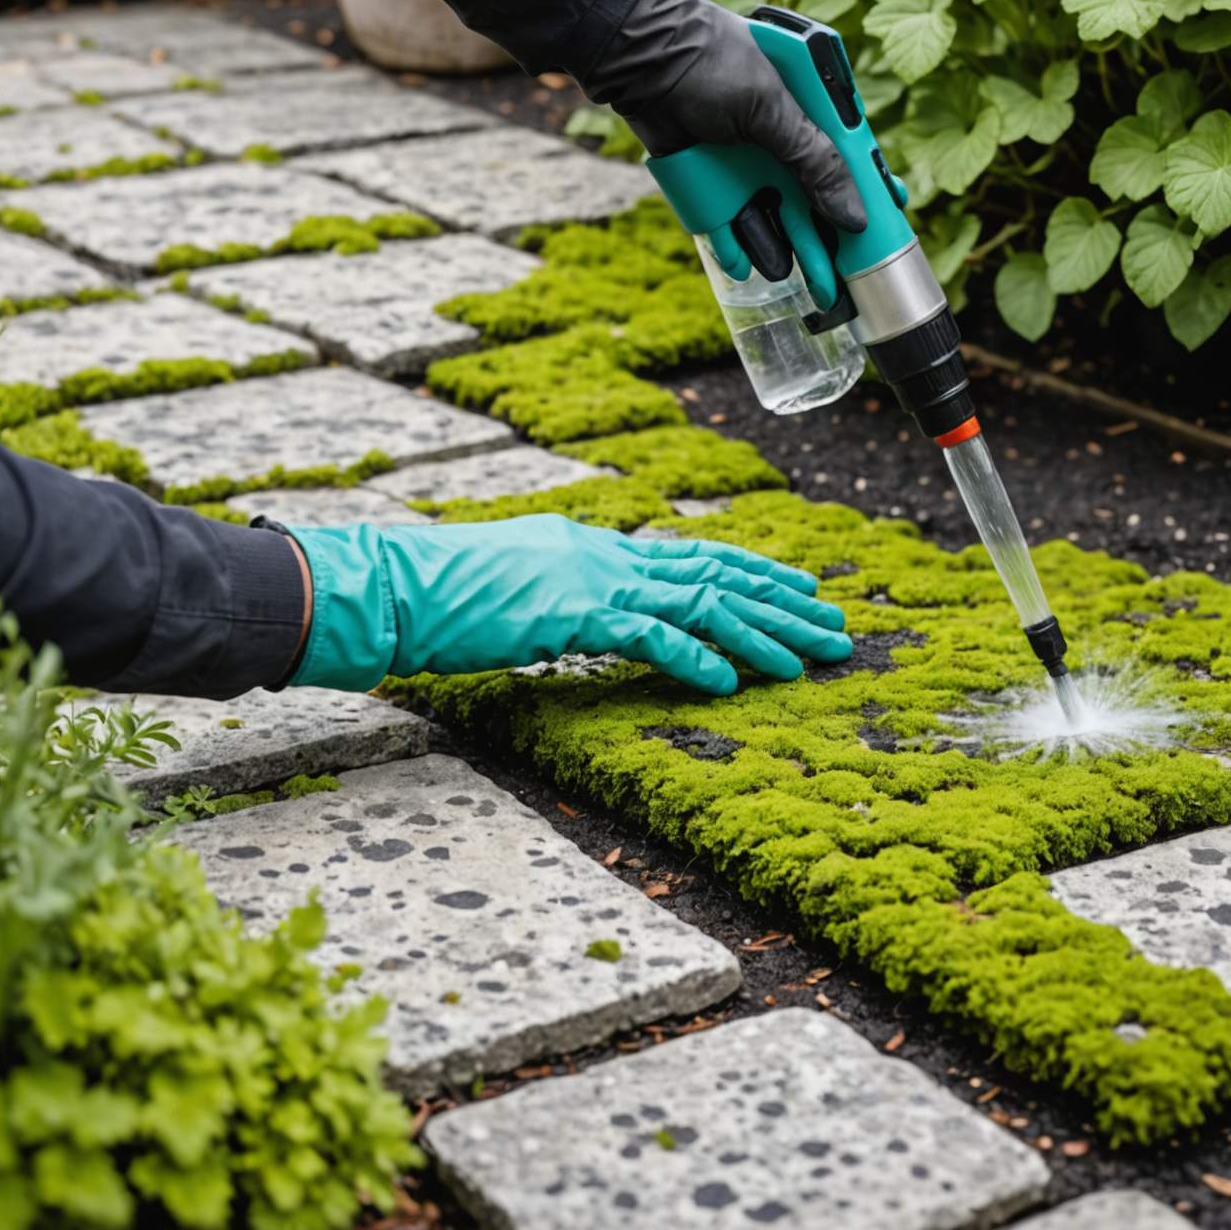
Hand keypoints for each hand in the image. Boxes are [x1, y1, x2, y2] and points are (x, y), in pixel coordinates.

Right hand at [286, 515, 852, 695]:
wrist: (396, 585)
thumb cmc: (445, 594)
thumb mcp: (522, 585)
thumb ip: (568, 592)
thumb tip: (595, 610)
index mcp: (596, 547)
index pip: (693, 555)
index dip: (753, 570)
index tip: (799, 587)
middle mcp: (606, 555)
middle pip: (714, 574)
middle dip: (781, 602)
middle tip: (834, 626)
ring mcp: (591, 580)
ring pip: (699, 602)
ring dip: (759, 634)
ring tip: (807, 660)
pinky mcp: (570, 613)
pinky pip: (649, 635)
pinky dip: (694, 658)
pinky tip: (728, 683)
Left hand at [585, 0, 866, 265]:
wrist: (640, 55)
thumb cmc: (712, 63)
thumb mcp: (772, 110)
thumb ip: (813, 163)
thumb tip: (854, 217)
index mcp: (805, 113)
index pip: (845, 162)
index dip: (863, 197)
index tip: (880, 231)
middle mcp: (776, 142)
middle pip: (807, 202)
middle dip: (820, 241)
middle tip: (835, 280)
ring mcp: (740, 163)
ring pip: (766, 218)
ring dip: (777, 247)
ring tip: (789, 274)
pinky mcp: (705, 180)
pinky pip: (723, 222)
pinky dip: (733, 246)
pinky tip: (745, 264)